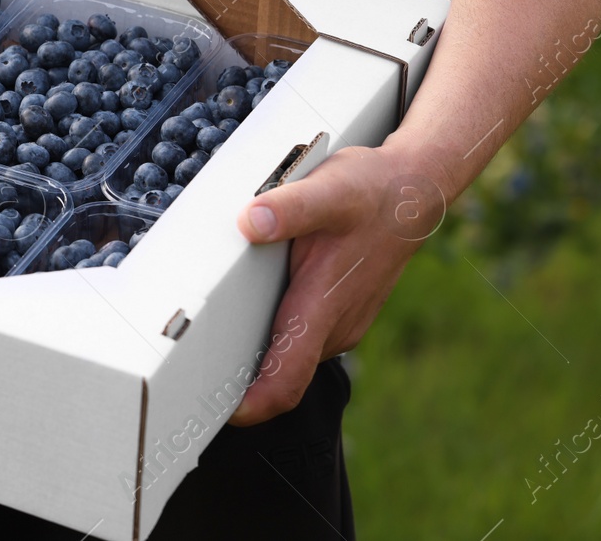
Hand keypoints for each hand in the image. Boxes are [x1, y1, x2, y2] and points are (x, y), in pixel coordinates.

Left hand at [227, 141, 448, 425]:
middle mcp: (333, 325)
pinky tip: (246, 310)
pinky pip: (300, 336)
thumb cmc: (370, 192)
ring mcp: (339, 323)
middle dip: (239, 379)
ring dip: (256, 354)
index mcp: (323, 305)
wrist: (413, 191)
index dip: (252, 404)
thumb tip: (251, 223)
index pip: (287, 378)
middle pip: (280, 373)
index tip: (214, 411)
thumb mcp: (329, 189)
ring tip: (207, 338)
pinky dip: (273, 333)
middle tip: (188, 369)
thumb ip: (289, 208)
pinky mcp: (339, 313)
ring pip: (291, 353)